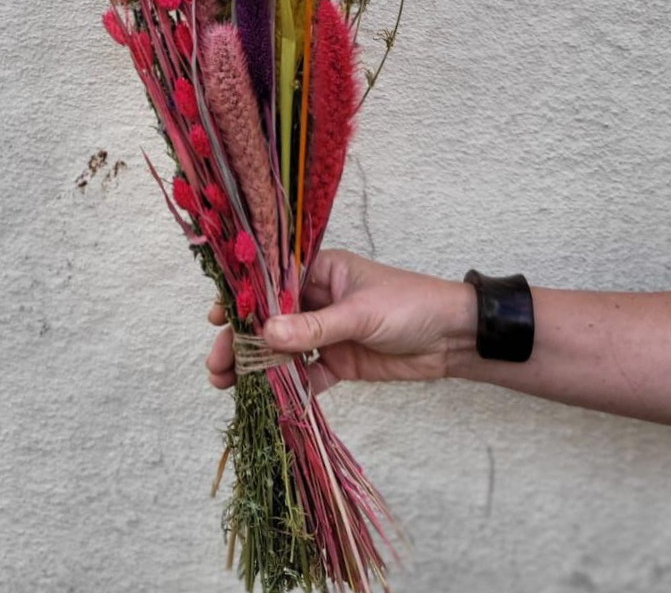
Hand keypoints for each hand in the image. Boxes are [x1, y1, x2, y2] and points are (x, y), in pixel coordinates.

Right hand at [206, 249, 475, 392]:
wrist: (455, 338)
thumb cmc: (411, 305)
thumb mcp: (361, 313)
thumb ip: (315, 327)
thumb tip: (266, 332)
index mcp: (321, 271)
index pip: (271, 282)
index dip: (242, 299)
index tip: (216, 318)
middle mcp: (318, 299)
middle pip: (269, 319)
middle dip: (242, 340)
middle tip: (216, 365)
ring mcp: (326, 332)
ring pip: (282, 349)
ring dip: (257, 366)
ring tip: (228, 385)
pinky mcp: (338, 362)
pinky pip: (305, 374)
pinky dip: (288, 386)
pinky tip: (267, 400)